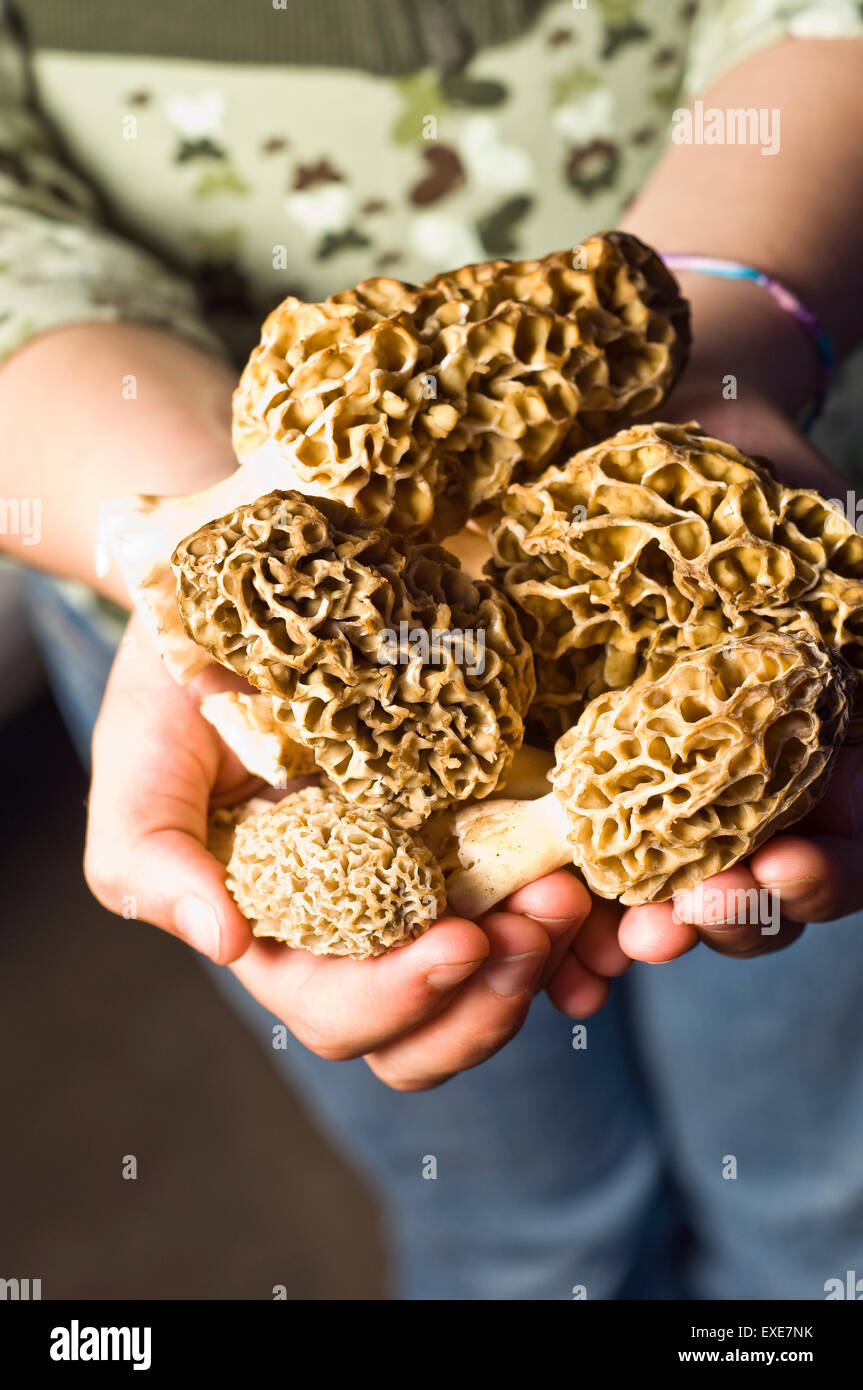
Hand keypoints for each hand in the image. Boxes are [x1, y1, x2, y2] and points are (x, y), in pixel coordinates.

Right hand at [85, 616, 597, 1089]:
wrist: (245, 605)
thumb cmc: (178, 690)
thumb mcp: (141, 761)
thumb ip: (149, 857)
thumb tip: (223, 942)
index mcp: (284, 937)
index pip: (342, 1012)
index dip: (402, 999)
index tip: (459, 940)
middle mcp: (363, 930)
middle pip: (433, 1028)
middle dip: (492, 995)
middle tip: (543, 916)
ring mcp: (430, 887)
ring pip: (496, 981)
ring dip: (544, 959)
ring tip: (572, 892)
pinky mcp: (485, 837)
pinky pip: (544, 913)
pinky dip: (582, 932)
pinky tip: (603, 896)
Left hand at [618, 389, 862, 963]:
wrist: (662, 432)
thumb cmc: (760, 477)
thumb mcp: (833, 533)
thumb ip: (853, 615)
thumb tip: (860, 674)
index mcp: (819, 746)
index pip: (841, 846)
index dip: (822, 876)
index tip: (781, 867)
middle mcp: (746, 781)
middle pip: (753, 892)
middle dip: (719, 920)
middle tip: (670, 926)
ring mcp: (659, 783)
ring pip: (664, 891)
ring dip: (637, 931)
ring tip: (603, 946)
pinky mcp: (572, 769)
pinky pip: (571, 858)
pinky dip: (561, 912)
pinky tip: (537, 940)